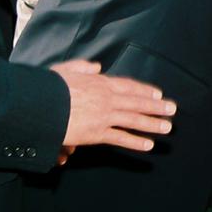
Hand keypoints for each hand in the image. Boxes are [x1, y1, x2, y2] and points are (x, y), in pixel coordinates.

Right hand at [52, 60, 176, 152]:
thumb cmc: (48, 87)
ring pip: (134, 119)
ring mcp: (103, 115)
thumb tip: (97, 66)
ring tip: (167, 128)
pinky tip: (148, 145)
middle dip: (156, 107)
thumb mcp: (65, 70)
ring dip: (152, 124)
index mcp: (99, 82)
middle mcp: (106, 98)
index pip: (128, 86)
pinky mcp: (96, 133)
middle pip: (137, 102)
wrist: (39, 105)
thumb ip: (83, 67)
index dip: (144, 90)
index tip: (158, 94)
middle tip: (172, 110)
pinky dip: (135, 142)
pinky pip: (120, 137)